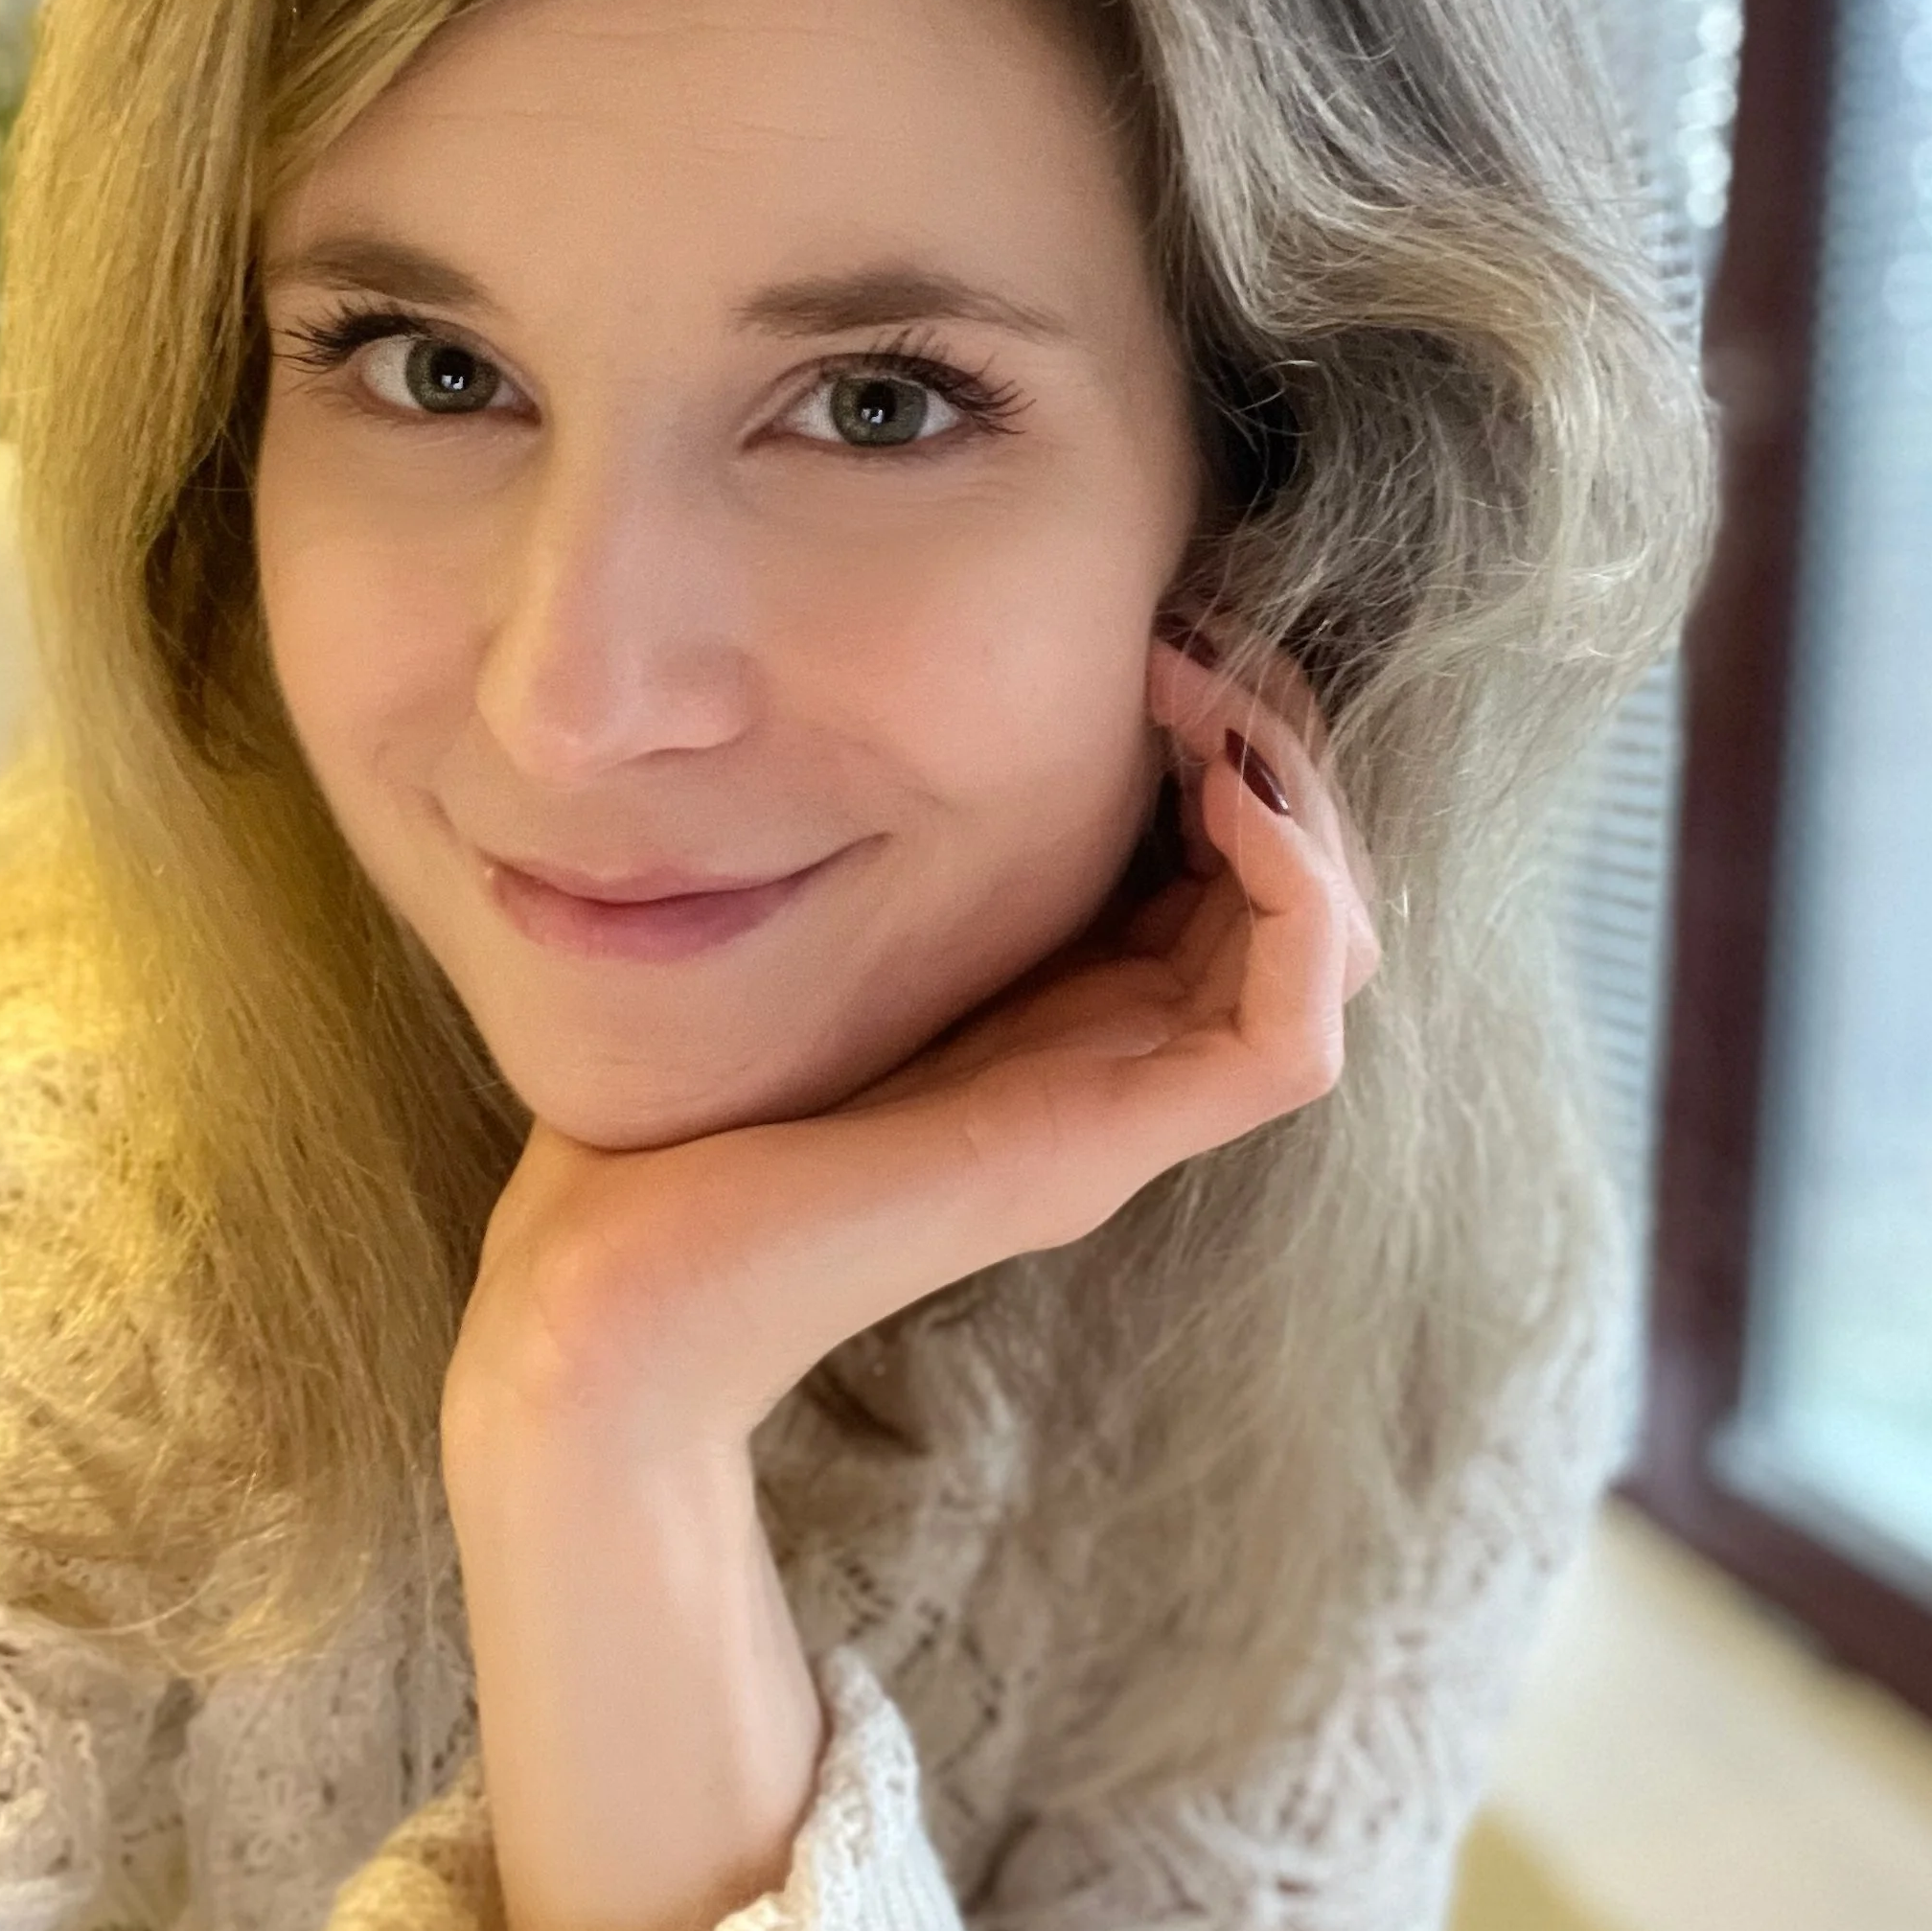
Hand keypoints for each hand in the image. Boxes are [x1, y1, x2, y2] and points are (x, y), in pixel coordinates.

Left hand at [441, 628, 1381, 1466]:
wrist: (607, 1297)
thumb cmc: (668, 1129)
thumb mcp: (790, 940)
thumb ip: (858, 856)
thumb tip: (846, 706)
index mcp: (1053, 1009)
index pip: (1228, 866)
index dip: (1225, 734)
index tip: (1149, 634)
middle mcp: (1110, 1058)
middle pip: (1298, 894)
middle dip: (1273, 740)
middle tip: (1190, 641)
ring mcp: (1115, 1110)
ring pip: (1324, 954)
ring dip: (1298, 802)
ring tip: (1207, 696)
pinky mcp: (1100, 1150)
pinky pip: (1289, 1038)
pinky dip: (1298, 903)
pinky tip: (1224, 790)